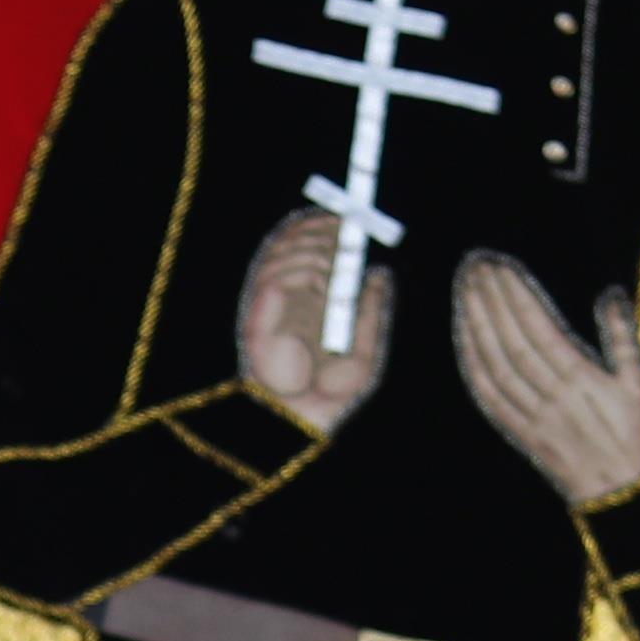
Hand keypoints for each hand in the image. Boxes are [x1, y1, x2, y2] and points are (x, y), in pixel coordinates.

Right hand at [235, 209, 387, 436]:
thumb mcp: (366, 348)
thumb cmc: (333, 392)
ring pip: (282, 251)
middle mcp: (287, 295)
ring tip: (338, 258)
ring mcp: (271, 304)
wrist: (305, 419)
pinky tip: (321, 278)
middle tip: (345, 227)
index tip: (350, 220)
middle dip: (319, 228)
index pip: (307, 246)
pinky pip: (274, 276)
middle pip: (291, 240)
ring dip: (313, 247)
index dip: (324, 228)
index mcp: (309, 297)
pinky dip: (300, 269)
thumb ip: (372, 311)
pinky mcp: (259, 314)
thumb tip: (380, 274)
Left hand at [453, 256, 639, 505]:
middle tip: (474, 264)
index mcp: (582, 380)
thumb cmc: (632, 433)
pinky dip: (471, 364)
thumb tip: (611, 292)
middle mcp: (551, 397)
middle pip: (511, 342)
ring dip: (475, 325)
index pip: (539, 330)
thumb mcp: (639, 384)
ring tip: (464, 288)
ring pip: (494, 365)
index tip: (501, 266)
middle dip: (490, 300)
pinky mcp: (517, 432)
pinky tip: (462, 336)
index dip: (516, 296)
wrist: (616, 493)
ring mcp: (531, 416)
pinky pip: (488, 395)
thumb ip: (622, 337)